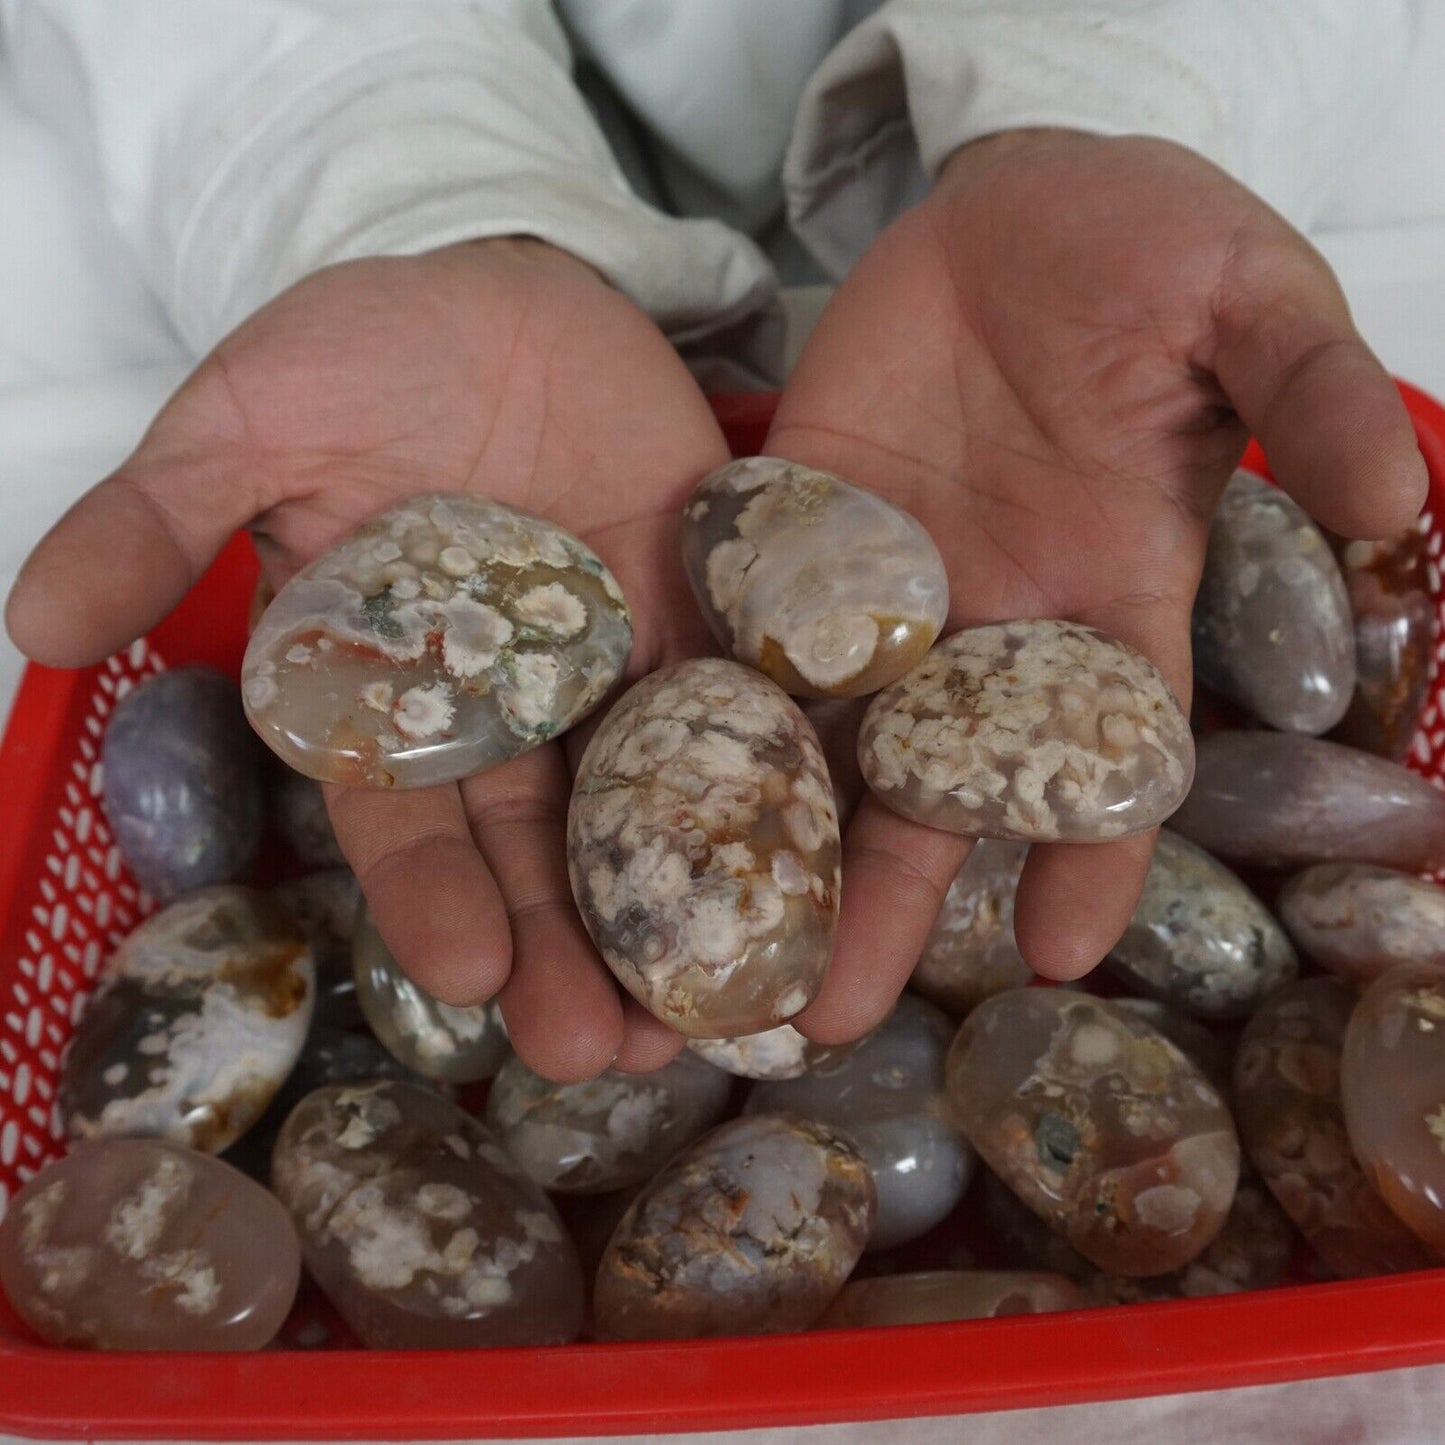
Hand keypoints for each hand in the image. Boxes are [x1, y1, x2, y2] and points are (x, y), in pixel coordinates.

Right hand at [7, 238, 729, 1079]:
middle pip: (535, 847)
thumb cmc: (366, 349)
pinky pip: (740, 711)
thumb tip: (32, 621)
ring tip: (713, 1014)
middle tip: (605, 1055)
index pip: (400, 817)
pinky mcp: (701, 623)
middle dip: (565, 949)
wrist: (508, 286)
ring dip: (671, 909)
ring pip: (640, 810)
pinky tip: (806, 873)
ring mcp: (612, 674)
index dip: (428, 896)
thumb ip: (160, 516)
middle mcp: (504, 710)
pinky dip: (767, 788)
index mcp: (389, 693)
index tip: (467, 974)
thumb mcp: (250, 416)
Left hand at [772, 130, 1427, 1043]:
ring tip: (712, 954)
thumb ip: (1306, 393)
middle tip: (817, 1022)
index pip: (1104, 758)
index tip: (1056, 953)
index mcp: (1109, 602)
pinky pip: (740, 638)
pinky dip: (697, 715)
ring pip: (819, 744)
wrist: (1015, 209)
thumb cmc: (1149, 252)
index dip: (1090, 855)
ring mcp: (877, 591)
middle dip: (881, 904)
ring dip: (771, 847)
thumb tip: (1398, 491)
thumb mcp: (1248, 303)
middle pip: (929, 794)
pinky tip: (638, 800)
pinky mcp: (788, 539)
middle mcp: (986, 626)